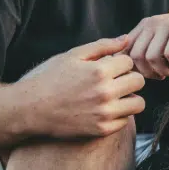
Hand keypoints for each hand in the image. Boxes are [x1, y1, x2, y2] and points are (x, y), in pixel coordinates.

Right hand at [18, 37, 145, 138]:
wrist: (29, 110)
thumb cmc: (49, 79)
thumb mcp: (72, 56)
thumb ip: (102, 46)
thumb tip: (126, 39)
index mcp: (99, 71)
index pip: (129, 62)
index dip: (119, 63)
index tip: (108, 68)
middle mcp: (105, 93)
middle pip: (139, 81)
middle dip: (128, 78)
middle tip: (114, 81)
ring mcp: (104, 113)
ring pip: (138, 103)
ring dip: (130, 98)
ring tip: (114, 96)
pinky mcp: (102, 130)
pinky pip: (125, 120)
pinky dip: (119, 115)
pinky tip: (104, 110)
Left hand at [124, 9, 168, 79]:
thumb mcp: (163, 45)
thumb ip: (146, 53)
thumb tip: (129, 71)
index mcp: (144, 26)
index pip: (125, 50)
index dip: (134, 68)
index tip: (150, 75)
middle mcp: (152, 23)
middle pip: (136, 56)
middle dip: (149, 73)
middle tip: (163, 76)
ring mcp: (166, 24)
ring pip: (152, 57)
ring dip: (164, 71)